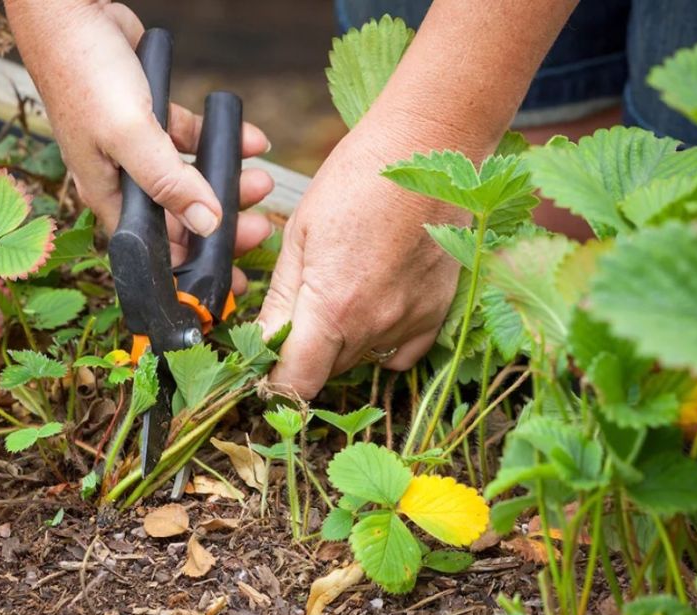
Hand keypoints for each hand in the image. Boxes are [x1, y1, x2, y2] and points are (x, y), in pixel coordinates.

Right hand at [5, 1, 273, 291]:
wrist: (71, 10)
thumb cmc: (85, 74)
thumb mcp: (129, 135)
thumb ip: (169, 182)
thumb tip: (207, 225)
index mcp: (108, 195)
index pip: (156, 250)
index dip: (193, 269)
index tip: (231, 281)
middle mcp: (123, 179)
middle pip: (180, 218)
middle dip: (222, 226)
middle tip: (261, 227)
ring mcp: (139, 150)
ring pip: (192, 181)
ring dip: (229, 183)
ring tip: (262, 181)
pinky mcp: (153, 118)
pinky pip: (193, 140)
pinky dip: (222, 142)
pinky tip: (251, 141)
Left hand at [257, 118, 467, 398]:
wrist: (427, 150)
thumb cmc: (356, 180)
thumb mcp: (300, 234)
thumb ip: (280, 300)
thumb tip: (260, 344)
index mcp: (332, 308)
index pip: (296, 383)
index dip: (274, 382)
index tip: (265, 363)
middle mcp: (374, 326)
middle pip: (325, 372)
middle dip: (303, 353)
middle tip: (299, 308)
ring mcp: (410, 322)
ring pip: (359, 360)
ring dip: (339, 344)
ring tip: (339, 290)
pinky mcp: (436, 313)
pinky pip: (400, 352)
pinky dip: (379, 342)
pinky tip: (372, 306)